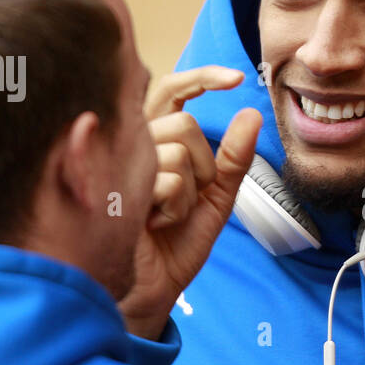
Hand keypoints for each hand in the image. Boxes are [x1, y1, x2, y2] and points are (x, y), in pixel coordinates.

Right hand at [117, 66, 261, 339]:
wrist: (155, 287)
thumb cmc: (178, 243)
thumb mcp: (217, 197)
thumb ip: (234, 158)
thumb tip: (251, 114)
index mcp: (156, 140)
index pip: (173, 91)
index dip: (202, 78)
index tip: (235, 78)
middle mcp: (132, 145)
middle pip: (185, 126)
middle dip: (203, 167)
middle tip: (186, 201)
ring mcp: (119, 165)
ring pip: (177, 154)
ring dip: (187, 194)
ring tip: (165, 217)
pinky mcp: (113, 188)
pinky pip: (167, 181)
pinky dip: (174, 209)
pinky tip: (154, 225)